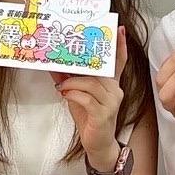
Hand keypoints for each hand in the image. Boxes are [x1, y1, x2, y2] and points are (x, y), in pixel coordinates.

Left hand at [54, 26, 127, 166]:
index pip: (119, 61)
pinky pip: (86, 98)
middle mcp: (115, 90)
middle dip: (82, 63)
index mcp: (111, 84)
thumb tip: (54, 65)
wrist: (98, 144)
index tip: (119, 30)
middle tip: (66, 56)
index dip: (120, 45)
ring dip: (72, 82)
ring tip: (61, 85)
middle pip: (100, 70)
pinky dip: (73, 94)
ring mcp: (111, 102)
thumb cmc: (89, 117)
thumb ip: (69, 79)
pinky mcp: (103, 114)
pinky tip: (65, 94)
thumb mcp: (78, 95)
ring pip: (90, 83)